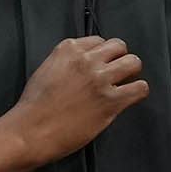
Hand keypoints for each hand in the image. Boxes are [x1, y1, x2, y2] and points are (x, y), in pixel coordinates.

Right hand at [0, 36, 149, 165]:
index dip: (103, 54)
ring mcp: (100, 79)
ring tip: (125, 84)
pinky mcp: (110, 100)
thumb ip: (66, 62)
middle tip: (117, 73)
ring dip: (131, 73)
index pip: (99, 41)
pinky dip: (138, 92)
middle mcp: (86, 60)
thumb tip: (83, 66)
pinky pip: (140, 88)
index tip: (102, 65)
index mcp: (69, 49)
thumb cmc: (34, 106)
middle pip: (119, 47)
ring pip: (133, 63)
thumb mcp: (46, 69)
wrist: (31, 130)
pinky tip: (130, 98)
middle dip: (120, 59)